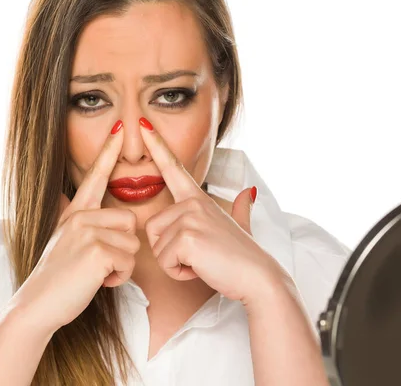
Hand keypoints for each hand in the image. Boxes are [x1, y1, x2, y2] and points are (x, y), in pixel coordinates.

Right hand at [9, 121, 139, 332]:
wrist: (37, 304)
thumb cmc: (58, 278)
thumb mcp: (66, 242)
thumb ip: (83, 225)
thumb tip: (95, 212)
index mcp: (75, 212)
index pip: (95, 176)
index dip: (109, 152)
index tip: (122, 129)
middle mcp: (81, 216)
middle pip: (129, 221)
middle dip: (123, 248)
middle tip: (99, 265)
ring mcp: (88, 231)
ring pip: (132, 244)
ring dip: (121, 266)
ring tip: (96, 274)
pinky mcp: (97, 250)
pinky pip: (129, 261)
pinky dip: (119, 278)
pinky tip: (97, 282)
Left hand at [139, 117, 283, 304]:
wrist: (257, 277)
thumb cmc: (242, 255)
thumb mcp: (239, 225)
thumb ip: (239, 207)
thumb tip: (247, 192)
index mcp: (198, 198)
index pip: (173, 167)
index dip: (157, 145)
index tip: (142, 123)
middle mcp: (192, 203)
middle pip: (152, 228)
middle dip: (169, 251)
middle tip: (199, 255)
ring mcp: (190, 218)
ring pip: (157, 246)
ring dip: (175, 263)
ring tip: (202, 261)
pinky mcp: (187, 238)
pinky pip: (165, 261)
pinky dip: (179, 273)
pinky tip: (200, 268)